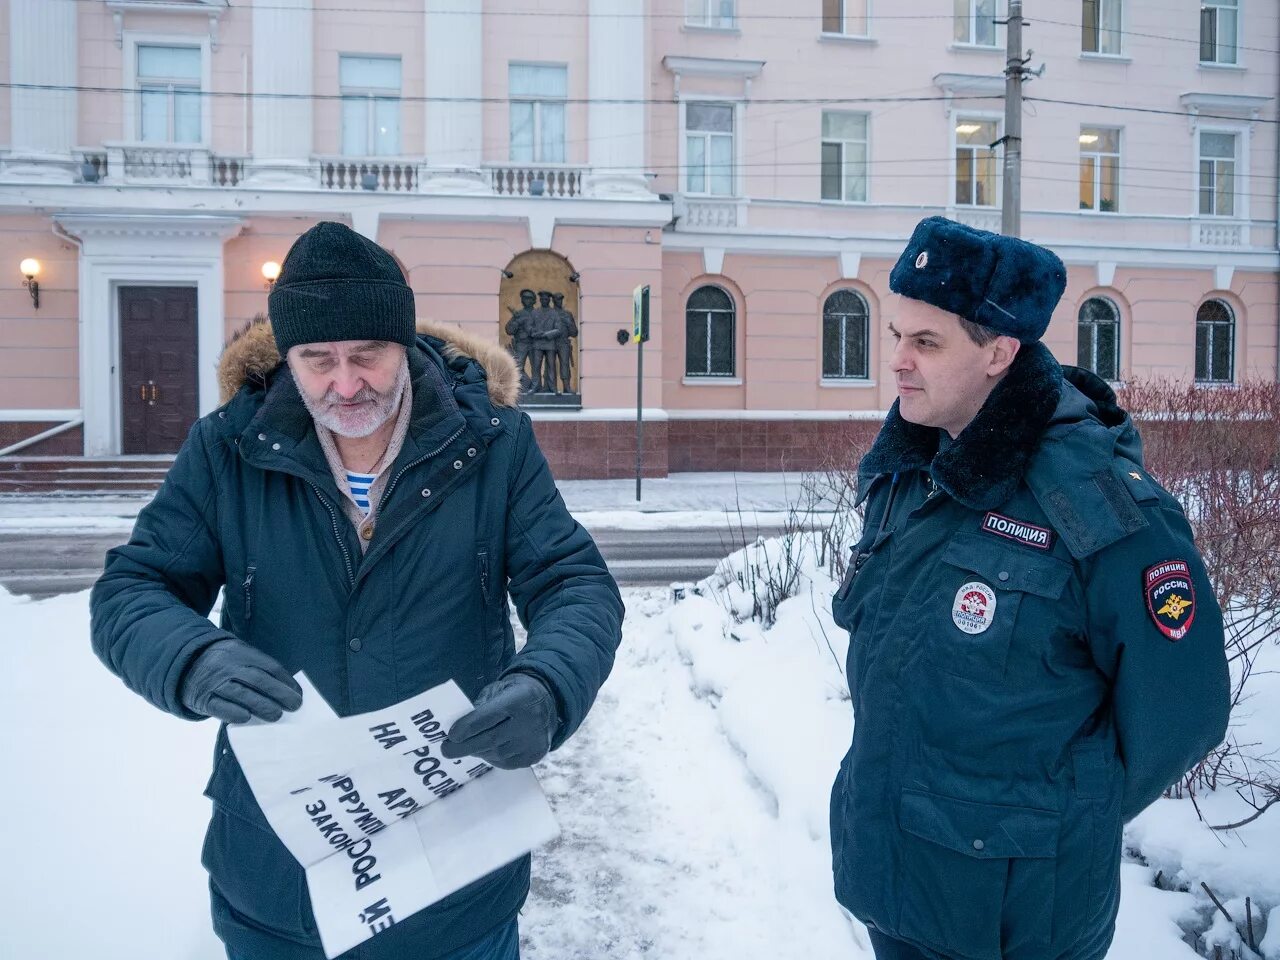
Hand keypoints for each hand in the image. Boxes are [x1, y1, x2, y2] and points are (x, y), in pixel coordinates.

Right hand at [180, 638, 303, 723]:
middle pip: (259, 680)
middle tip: (294, 706)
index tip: (298, 693)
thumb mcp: (237, 653)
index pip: (269, 666)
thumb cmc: (222, 662)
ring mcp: (214, 682)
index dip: (286, 681)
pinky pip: (221, 708)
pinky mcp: (203, 698)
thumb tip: (285, 687)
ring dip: (263, 706)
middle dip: (280, 694)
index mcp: (240, 651)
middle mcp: (228, 665)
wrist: (184, 664)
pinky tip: (248, 718)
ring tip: (277, 715)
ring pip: (242, 695)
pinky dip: (235, 713)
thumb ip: (257, 666)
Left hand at [440, 673, 560, 768]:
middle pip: (491, 739)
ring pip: (497, 754)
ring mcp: (534, 741)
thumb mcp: (500, 689)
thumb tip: (457, 728)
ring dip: (477, 752)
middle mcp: (530, 721)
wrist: (549, 703)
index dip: (468, 726)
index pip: (490, 716)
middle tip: (446, 750)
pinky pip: (506, 763)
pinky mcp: (534, 756)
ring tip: (466, 747)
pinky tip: (486, 750)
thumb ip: (481, 705)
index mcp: (519, 698)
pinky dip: (491, 758)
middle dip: (464, 746)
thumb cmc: (515, 694)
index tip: (450, 735)